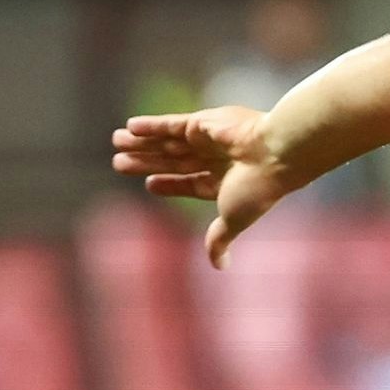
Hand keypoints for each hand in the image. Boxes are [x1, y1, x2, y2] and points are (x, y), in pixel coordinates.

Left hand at [109, 107, 297, 268]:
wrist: (274, 154)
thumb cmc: (258, 189)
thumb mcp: (233, 218)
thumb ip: (220, 238)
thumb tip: (220, 267)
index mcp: (225, 182)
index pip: (190, 182)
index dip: (168, 184)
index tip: (148, 184)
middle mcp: (216, 159)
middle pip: (173, 161)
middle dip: (147, 161)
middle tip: (119, 163)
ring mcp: (209, 139)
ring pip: (168, 141)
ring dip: (142, 142)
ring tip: (116, 141)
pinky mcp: (202, 122)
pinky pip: (171, 124)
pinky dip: (151, 125)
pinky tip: (130, 127)